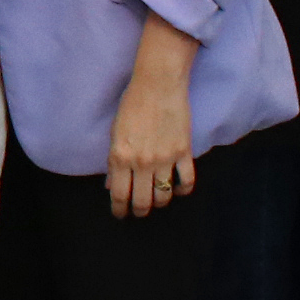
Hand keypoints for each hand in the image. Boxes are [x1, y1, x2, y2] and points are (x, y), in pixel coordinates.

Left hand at [104, 67, 194, 220]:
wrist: (158, 84)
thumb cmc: (132, 105)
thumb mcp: (115, 133)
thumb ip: (113, 161)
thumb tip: (112, 185)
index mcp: (120, 157)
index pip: (119, 195)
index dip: (119, 210)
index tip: (120, 214)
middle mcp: (141, 162)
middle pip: (142, 201)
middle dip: (139, 211)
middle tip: (139, 211)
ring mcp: (164, 158)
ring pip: (164, 195)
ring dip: (160, 202)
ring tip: (157, 200)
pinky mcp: (184, 152)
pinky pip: (186, 181)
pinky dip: (182, 190)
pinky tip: (178, 189)